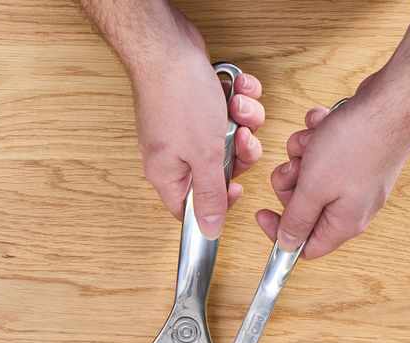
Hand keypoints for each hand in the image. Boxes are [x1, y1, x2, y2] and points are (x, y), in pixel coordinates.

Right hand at [126, 11, 263, 237]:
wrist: (168, 45)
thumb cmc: (178, 96)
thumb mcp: (204, 155)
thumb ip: (210, 195)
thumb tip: (209, 230)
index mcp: (167, 173)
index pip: (189, 207)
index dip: (216, 203)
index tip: (236, 187)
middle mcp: (173, 152)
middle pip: (218, 170)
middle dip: (239, 150)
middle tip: (240, 136)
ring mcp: (183, 126)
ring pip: (228, 137)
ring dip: (243, 120)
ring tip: (236, 105)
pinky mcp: (195, 102)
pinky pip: (227, 110)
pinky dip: (237, 98)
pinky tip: (236, 87)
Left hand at [256, 89, 409, 258]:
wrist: (393, 100)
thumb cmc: (358, 143)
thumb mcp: (314, 188)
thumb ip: (298, 219)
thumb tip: (288, 245)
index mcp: (345, 222)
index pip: (307, 247)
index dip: (281, 233)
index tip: (263, 212)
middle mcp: (353, 205)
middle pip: (304, 206)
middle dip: (291, 180)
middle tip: (295, 165)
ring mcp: (357, 178)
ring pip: (311, 173)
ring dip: (303, 152)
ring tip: (314, 138)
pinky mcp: (359, 154)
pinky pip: (325, 149)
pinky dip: (318, 135)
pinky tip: (325, 124)